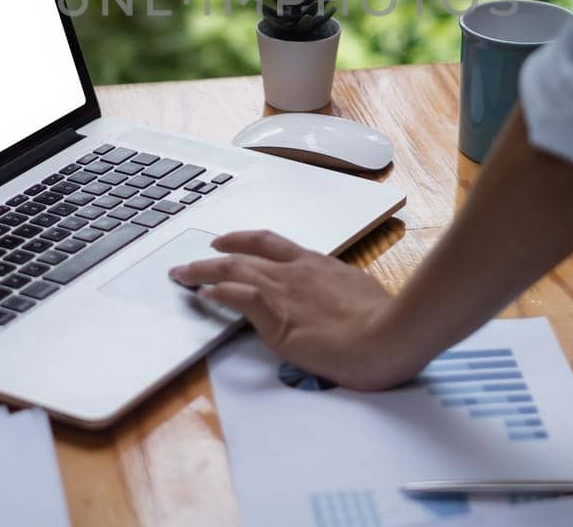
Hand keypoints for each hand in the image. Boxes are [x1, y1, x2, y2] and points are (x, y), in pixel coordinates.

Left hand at [169, 230, 413, 390]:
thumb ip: (340, 295)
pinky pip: (236, 296)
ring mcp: (284, 290)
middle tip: (195, 256)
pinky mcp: (276, 315)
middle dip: (215, 253)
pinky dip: (216, 293)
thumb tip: (336, 304)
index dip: (245, 240)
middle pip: (246, 251)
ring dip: (202, 271)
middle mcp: (297, 270)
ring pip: (232, 269)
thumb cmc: (386, 322)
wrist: (390, 333)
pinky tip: (202, 295)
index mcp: (319, 264)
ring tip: (182, 274)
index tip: (228, 242)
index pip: (273, 243)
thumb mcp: (360, 296)